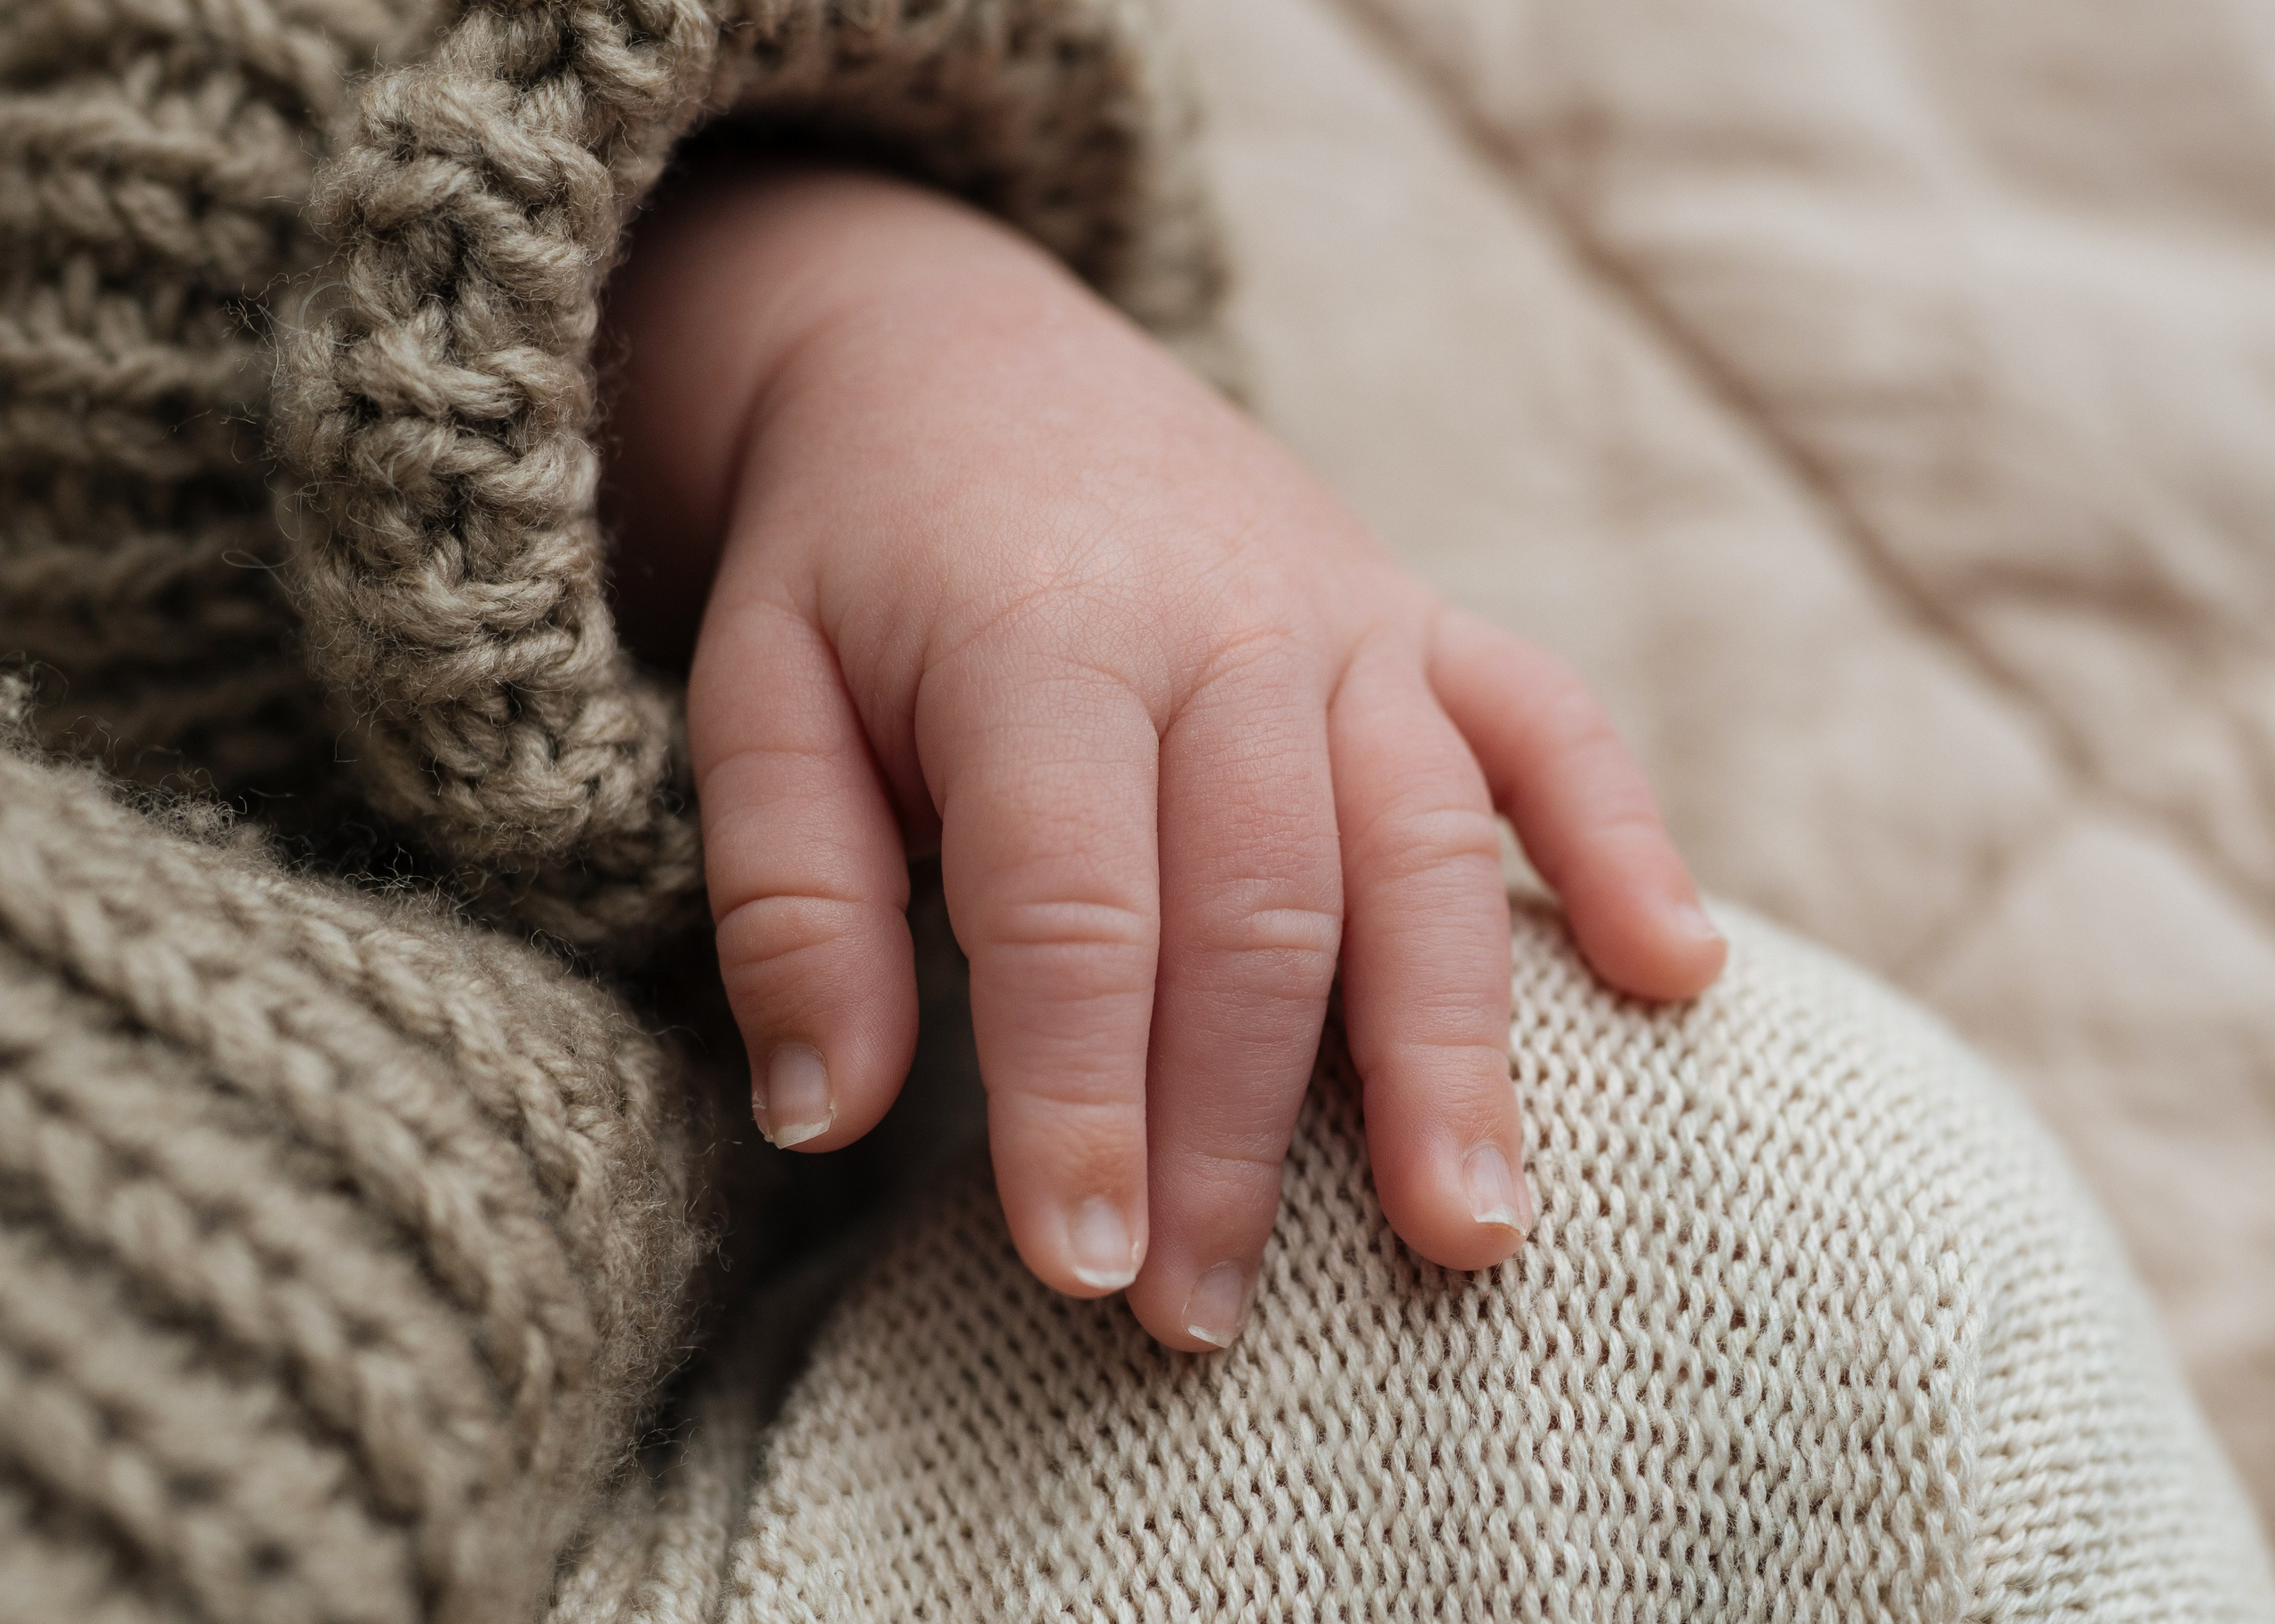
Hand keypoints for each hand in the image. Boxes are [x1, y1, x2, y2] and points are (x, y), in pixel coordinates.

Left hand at [601, 164, 1724, 1349]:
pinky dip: (1626, 836)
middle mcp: (1221, 627)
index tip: (1080, 1272)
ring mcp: (1343, 614)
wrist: (961, 356)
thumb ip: (791, 900)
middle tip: (1209, 1317)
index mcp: (1038, 642)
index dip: (1081, 1097)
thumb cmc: (852, 563)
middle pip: (1260, 908)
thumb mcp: (757, 697)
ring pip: (1424, 842)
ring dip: (1450, 1047)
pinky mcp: (1418, 614)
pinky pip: (1550, 718)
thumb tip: (830, 1119)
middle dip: (1237, 1131)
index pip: (1074, 905)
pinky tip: (1679, 973)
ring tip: (1466, 1232)